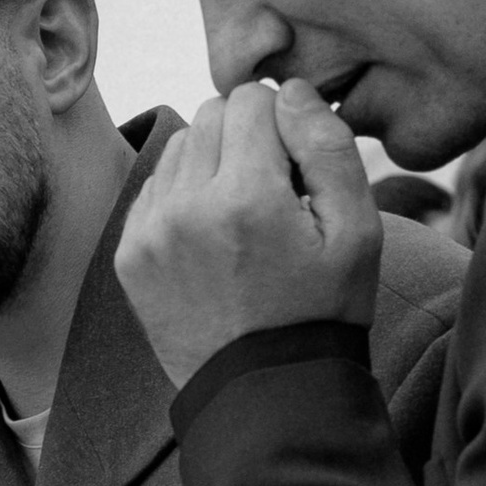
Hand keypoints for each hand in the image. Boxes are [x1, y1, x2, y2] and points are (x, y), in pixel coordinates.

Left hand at [116, 80, 380, 389]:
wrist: (265, 392)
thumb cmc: (322, 310)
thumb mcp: (357, 231)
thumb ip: (327, 147)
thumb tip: (290, 93)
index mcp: (246, 198)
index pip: (252, 100)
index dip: (283, 120)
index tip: (297, 163)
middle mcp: (186, 209)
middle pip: (209, 116)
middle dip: (245, 136)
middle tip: (273, 188)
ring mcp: (149, 234)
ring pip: (177, 149)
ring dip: (211, 163)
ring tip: (243, 215)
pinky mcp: (129, 257)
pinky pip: (153, 190)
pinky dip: (183, 197)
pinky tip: (213, 237)